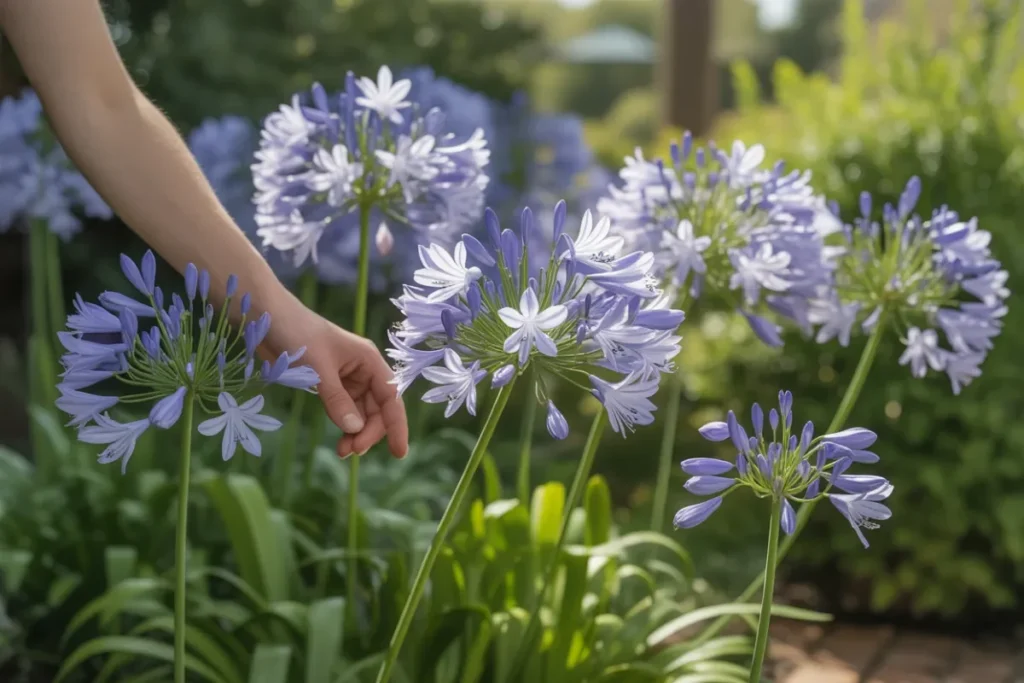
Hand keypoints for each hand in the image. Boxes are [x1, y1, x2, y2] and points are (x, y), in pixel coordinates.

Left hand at [263, 296, 408, 458]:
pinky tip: (340, 439)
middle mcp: (363, 370)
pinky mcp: (330, 384)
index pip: (391, 397)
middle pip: (378, 408)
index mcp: (368, 360)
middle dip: (370, 431)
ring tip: (343, 451)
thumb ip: (337, 400)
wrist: (267, 318)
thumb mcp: (318, 369)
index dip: (397, 425)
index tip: (399, 452)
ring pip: (362, 412)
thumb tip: (355, 429)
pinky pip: (345, 410)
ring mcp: (347, 378)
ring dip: (357, 432)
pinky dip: (344, 425)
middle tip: (351, 450)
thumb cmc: (296, 335)